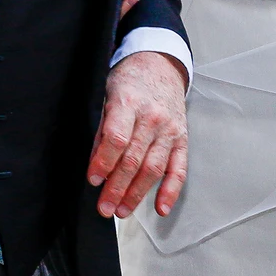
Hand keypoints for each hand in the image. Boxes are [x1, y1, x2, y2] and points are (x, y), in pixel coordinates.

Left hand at [86, 51, 187, 219]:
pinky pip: (178, 169)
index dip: (103, 162)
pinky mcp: (182, 139)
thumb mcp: (108, 95)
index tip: (93, 180)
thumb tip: (96, 163)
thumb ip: (103, 128)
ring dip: (136, 194)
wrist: (160, 65)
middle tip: (104, 208)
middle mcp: (152, 118)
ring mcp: (170, 130)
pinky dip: (171, 191)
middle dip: (116, 188)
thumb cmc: (130, 81)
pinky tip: (160, 208)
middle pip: (134, 159)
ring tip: (122, 210)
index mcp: (129, 103)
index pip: (117, 138)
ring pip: (153, 168)